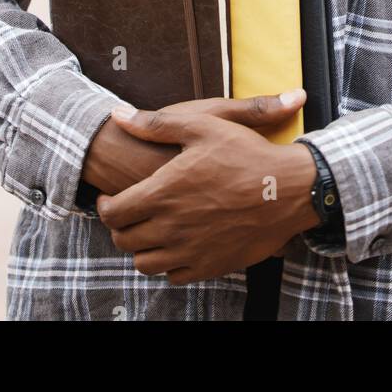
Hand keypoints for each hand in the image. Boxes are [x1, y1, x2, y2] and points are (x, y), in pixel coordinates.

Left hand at [95, 104, 318, 282]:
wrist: (287, 189)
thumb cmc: (244, 152)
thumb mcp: (201, 125)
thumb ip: (155, 124)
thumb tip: (116, 116)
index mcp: (162, 193)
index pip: (112, 213)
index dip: (104, 206)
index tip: (110, 198)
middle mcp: (171, 227)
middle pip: (124, 241)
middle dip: (119, 227)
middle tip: (128, 214)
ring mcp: (190, 250)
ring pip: (145, 264)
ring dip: (141, 248)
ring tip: (150, 230)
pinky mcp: (210, 266)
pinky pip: (175, 275)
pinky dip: (168, 263)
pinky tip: (177, 244)